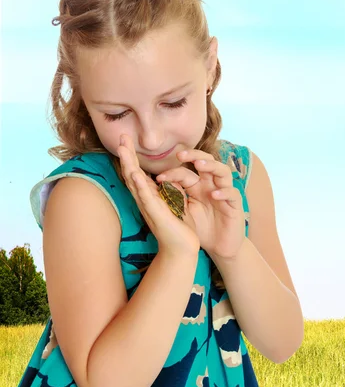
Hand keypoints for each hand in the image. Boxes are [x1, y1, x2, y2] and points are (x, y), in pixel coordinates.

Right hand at [117, 134, 199, 257]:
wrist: (182, 249)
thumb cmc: (178, 227)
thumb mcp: (173, 202)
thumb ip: (168, 190)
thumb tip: (165, 177)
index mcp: (149, 196)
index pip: (137, 173)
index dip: (131, 157)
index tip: (127, 140)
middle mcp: (145, 200)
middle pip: (131, 174)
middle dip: (126, 155)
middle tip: (121, 137)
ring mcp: (148, 207)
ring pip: (134, 182)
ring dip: (128, 165)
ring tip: (122, 149)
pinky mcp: (155, 214)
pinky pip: (146, 197)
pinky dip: (140, 185)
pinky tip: (135, 174)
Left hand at [155, 149, 244, 260]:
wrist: (219, 246)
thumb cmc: (202, 227)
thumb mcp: (185, 211)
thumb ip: (175, 197)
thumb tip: (157, 184)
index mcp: (198, 186)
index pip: (187, 172)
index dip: (173, 171)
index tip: (159, 178)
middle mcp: (212, 185)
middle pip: (207, 161)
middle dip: (195, 155)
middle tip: (180, 155)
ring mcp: (225, 193)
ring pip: (223, 171)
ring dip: (211, 166)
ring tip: (199, 165)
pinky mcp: (235, 205)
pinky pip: (233, 193)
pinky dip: (224, 192)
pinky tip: (214, 194)